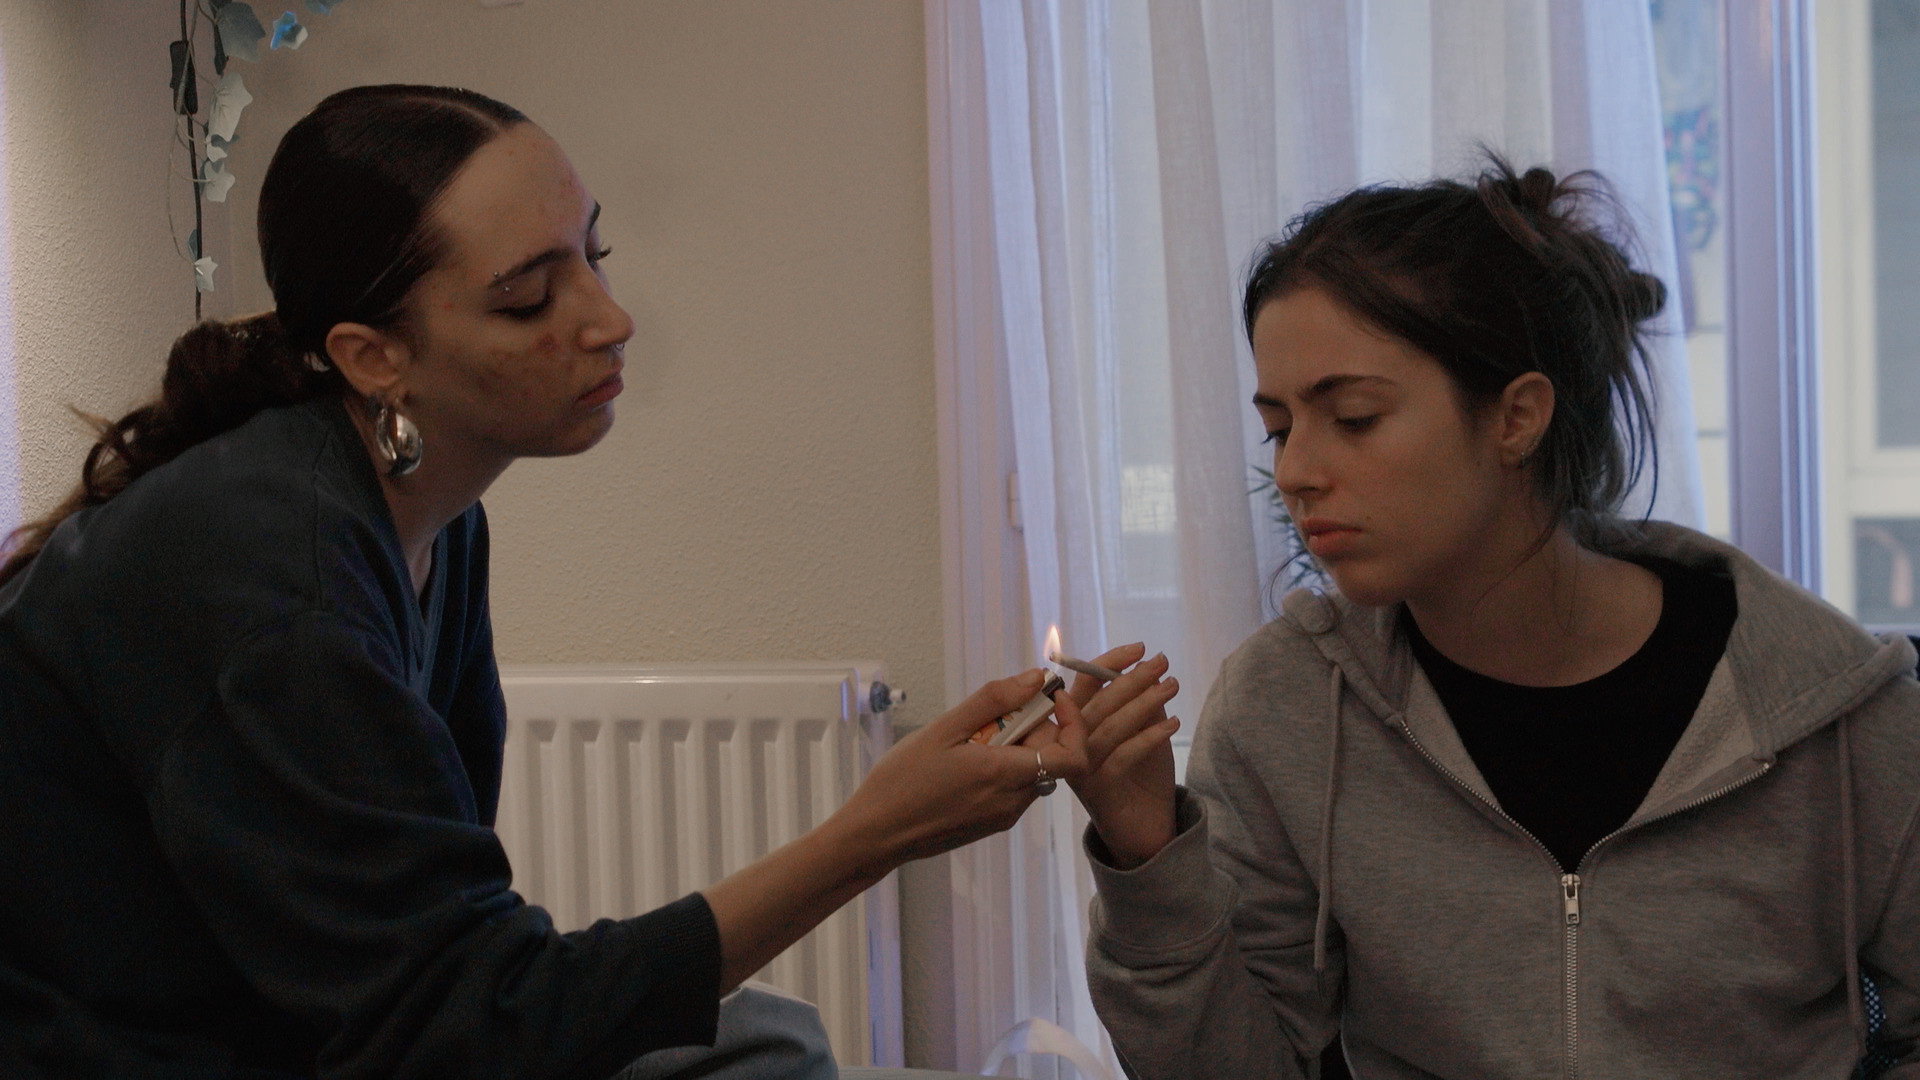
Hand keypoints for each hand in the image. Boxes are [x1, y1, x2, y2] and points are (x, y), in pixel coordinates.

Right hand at [830, 669, 1091, 870]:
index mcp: (1005, 774)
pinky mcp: (993, 824)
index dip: (1072, 722)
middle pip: (1052, 757)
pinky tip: (966, 760)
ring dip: (1017, 747)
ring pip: (1034, 772)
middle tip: (991, 715)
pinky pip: (1015, 787)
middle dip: (1033, 727)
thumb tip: (1036, 678)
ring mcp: (1004, 816)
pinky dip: (1004, 766)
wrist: (877, 834)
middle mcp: (1014, 800)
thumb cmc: (903, 780)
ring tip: (972, 738)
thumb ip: (994, 701)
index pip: (1072, 754)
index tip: (1048, 698)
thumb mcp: (944, 729)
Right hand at [1057, 643, 1180, 868]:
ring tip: (1172, 686)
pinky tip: (1174, 724)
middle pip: (1096, 704)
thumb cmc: (1142, 778)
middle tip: (1161, 663)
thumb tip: (1148, 670)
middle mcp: (1068, 748)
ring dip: (1143, 703)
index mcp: (1072, 728)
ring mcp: (1080, 770)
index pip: (1082, 686)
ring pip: (1109, 728)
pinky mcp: (1098, 791)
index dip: (1108, 663)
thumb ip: (1138, 706)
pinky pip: (1123, 755)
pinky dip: (1149, 736)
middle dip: (1131, 678)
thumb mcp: (1142, 735)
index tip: (1139, 648)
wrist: (1146, 832)